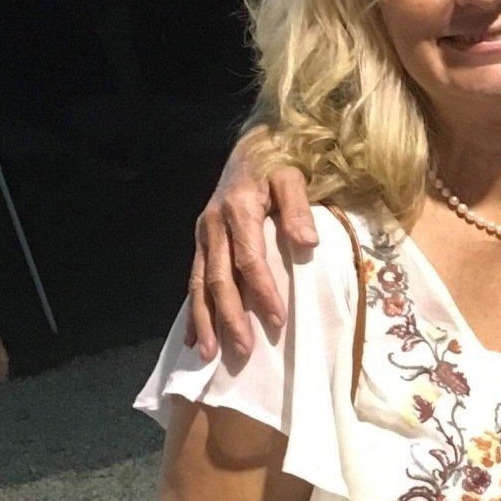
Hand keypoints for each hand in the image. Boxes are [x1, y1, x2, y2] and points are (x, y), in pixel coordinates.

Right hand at [190, 137, 316, 362]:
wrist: (252, 146)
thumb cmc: (278, 163)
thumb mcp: (293, 176)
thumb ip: (298, 207)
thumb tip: (308, 242)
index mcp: (238, 209)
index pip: (250, 259)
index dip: (263, 291)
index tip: (278, 321)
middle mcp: (214, 224)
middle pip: (220, 278)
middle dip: (230, 317)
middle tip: (243, 350)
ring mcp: (204, 234)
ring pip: (200, 283)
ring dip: (204, 320)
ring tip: (208, 354)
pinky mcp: (201, 241)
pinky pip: (194, 279)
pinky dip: (193, 309)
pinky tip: (192, 337)